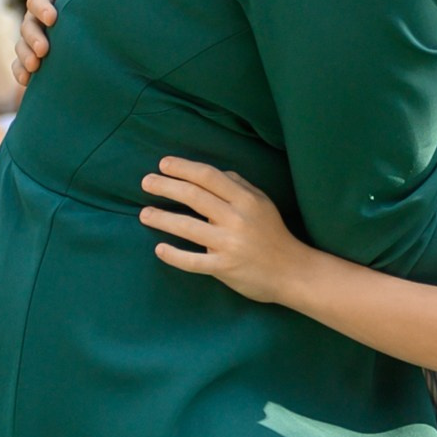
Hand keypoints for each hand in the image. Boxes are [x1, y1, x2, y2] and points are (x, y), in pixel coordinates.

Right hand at [12, 0, 76, 88]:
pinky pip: (20, 61)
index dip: (43, 6)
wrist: (102, 8)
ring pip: (22, 42)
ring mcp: (35, 31)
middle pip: (29, 22)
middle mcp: (39, 10)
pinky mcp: (34, 50)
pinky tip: (27, 80)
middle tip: (44, 49)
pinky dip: (21, 70)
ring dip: (25, 54)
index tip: (53, 19)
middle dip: (34, 36)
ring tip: (35, 66)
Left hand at [139, 157, 305, 305]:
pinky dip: (174, 255)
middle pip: (194, 196)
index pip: (208, 177)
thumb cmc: (273, 233)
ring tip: (144, 214)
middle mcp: (236, 218)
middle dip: (166, 187)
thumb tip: (209, 174)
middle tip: (145, 182)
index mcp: (246, 199)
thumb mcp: (262, 202)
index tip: (163, 164)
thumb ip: (238, 185)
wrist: (292, 271)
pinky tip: (159, 249)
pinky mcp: (224, 268)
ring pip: (188, 227)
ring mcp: (229, 244)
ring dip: (162, 219)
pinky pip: (192, 261)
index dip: (183, 168)